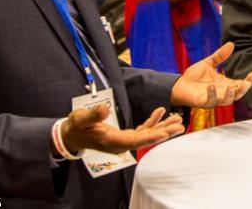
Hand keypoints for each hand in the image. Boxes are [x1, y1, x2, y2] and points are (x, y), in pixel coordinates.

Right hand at [61, 105, 183, 153]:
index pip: (136, 140)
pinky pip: (142, 129)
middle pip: (146, 138)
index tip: (167, 132)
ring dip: (162, 126)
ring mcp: (124, 140)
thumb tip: (104, 109)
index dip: (152, 136)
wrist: (71, 135)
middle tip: (180, 126)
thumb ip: (93, 115)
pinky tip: (161, 111)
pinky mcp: (124, 135)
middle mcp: (121, 143)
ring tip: (178, 119)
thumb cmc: (76, 127)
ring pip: (147, 134)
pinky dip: (152, 121)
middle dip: (164, 132)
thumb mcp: (82, 119)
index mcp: (113, 141)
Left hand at [170, 42, 251, 107]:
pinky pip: (210, 101)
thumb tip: (231, 44)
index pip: (241, 84)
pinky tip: (212, 86)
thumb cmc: (194, 76)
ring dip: (231, 95)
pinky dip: (212, 94)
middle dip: (244, 89)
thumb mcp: (209, 63)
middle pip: (238, 95)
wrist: (179, 84)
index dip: (249, 81)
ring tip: (232, 87)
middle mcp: (222, 92)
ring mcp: (213, 98)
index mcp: (225, 84)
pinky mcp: (203, 102)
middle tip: (247, 83)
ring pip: (227, 101)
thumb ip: (220, 56)